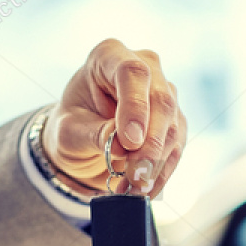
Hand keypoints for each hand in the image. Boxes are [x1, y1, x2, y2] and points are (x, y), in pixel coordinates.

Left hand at [43, 39, 186, 197]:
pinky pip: (176, 147)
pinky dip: (162, 172)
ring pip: (173, 127)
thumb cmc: (71, 126)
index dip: (135, 106)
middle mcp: (144, 67)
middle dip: (150, 146)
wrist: (83, 139)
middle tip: (136, 177)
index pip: (132, 72)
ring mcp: (163, 92)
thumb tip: (122, 145)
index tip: (130, 142)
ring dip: (156, 164)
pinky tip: (145, 189)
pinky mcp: (174, 120)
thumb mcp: (69, 132)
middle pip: (161, 101)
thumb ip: (94, 134)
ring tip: (133, 189)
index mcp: (109, 56)